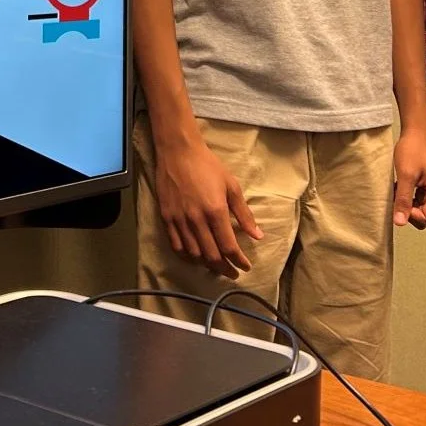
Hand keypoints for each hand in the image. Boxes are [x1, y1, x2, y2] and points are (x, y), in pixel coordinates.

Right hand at [152, 128, 263, 278]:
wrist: (178, 152)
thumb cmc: (208, 166)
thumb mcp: (232, 186)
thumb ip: (244, 213)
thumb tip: (257, 235)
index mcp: (216, 211)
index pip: (229, 246)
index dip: (239, 261)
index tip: (245, 266)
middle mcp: (197, 219)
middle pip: (212, 255)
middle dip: (225, 268)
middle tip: (233, 273)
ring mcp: (180, 220)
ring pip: (194, 254)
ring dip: (207, 264)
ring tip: (217, 266)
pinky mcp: (167, 218)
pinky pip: (176, 245)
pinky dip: (187, 256)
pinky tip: (195, 258)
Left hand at [391, 127, 425, 228]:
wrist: (416, 129)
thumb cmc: (413, 148)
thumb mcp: (406, 175)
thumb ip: (403, 200)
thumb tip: (399, 223)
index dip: (409, 214)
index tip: (399, 201)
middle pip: (425, 217)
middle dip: (408, 210)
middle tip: (398, 195)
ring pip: (420, 210)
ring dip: (407, 204)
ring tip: (399, 189)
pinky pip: (419, 201)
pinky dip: (408, 197)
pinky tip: (401, 186)